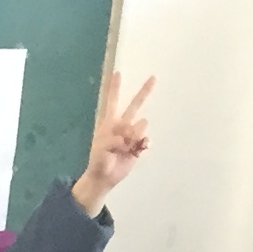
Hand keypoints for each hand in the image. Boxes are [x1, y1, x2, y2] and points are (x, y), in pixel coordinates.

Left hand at [74, 68, 155, 210]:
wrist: (104, 178)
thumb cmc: (98, 162)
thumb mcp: (101, 149)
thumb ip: (115, 138)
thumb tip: (129, 134)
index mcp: (110, 123)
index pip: (112, 102)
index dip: (114, 88)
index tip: (117, 73)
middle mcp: (122, 125)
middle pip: (135, 105)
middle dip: (144, 92)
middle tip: (153, 77)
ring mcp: (131, 135)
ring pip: (141, 125)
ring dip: (135, 135)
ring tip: (125, 147)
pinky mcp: (138, 145)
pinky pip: (146, 139)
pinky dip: (143, 143)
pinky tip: (138, 150)